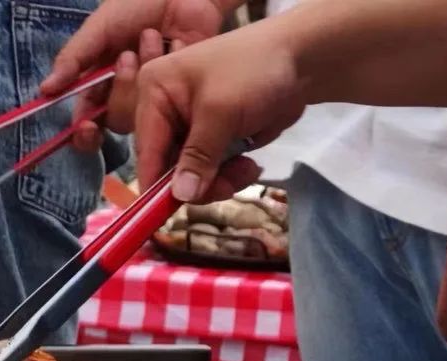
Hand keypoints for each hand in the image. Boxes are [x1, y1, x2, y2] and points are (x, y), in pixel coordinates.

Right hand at [43, 0, 231, 153]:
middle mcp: (126, 97)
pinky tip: (176, 43)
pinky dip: (171, 67)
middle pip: (117, 121)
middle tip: (127, 55)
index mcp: (101, 86)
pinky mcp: (184, 94)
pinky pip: (177, 100)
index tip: (88, 129)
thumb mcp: (99, 27)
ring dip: (144, 71)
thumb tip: (45, 90)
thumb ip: (74, 57)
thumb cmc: (137, 3)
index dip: (86, 134)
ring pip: (145, 115)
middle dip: (121, 89)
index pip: (88, 124)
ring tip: (152, 37)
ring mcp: (155, 98)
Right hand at [135, 23, 305, 201]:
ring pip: (191, 177)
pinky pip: (211, 173)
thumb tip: (181, 196)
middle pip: (168, 169)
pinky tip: (249, 166)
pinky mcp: (212, 140)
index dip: (156, 185)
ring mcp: (190, 128)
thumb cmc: (253, 71)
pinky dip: (229, 176)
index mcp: (155, 92)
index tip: (166, 216)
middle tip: (228, 186)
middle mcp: (166, 112)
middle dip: (198, 183)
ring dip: (219, 182)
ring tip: (246, 170)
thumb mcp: (220, 112)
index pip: (147, 149)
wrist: (299, 59)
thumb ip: (198, 156)